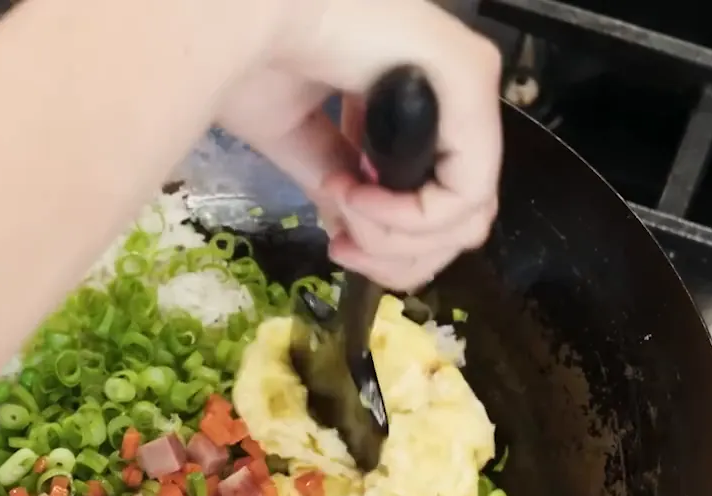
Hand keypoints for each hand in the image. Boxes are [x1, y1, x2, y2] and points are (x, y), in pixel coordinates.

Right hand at [217, 0, 502, 290]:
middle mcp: (452, 91)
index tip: (336, 244)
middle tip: (342, 247)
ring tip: (344, 212)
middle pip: (461, 221)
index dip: (391, 246)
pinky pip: (466, 190)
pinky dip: (409, 217)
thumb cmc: (254, 56)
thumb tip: (348, 226)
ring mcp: (469, 82)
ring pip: (469, 217)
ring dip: (395, 239)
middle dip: (395, 256)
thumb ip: (334, 178)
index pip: (440, 202)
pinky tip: (360, 199)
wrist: (241, 17)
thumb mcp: (297, 138)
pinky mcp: (471, 76)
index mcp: (414, 99)